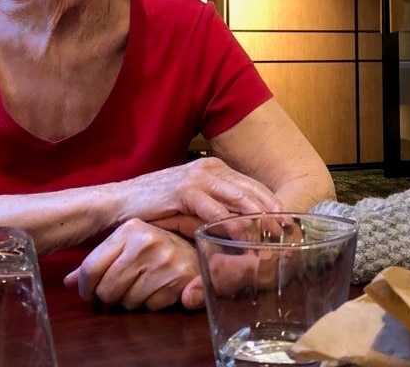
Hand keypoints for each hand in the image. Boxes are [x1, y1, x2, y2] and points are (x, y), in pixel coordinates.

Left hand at [63, 218, 205, 310]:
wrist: (201, 249)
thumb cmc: (158, 249)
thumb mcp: (127, 246)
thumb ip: (98, 262)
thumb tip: (67, 282)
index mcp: (130, 228)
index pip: (90, 268)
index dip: (86, 287)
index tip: (90, 292)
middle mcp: (146, 240)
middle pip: (106, 290)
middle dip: (110, 296)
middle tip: (121, 290)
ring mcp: (164, 259)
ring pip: (127, 301)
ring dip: (132, 301)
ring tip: (144, 285)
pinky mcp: (179, 277)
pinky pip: (149, 307)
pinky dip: (151, 304)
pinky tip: (159, 290)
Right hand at [125, 157, 281, 226]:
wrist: (119, 201)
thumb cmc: (156, 205)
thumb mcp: (192, 203)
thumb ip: (215, 209)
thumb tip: (240, 228)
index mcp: (215, 168)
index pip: (253, 186)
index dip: (272, 204)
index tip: (288, 222)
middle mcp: (211, 169)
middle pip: (253, 191)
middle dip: (272, 213)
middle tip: (289, 233)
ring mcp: (200, 178)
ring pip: (240, 200)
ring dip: (259, 221)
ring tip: (274, 238)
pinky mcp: (187, 192)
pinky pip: (217, 212)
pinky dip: (233, 227)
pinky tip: (244, 240)